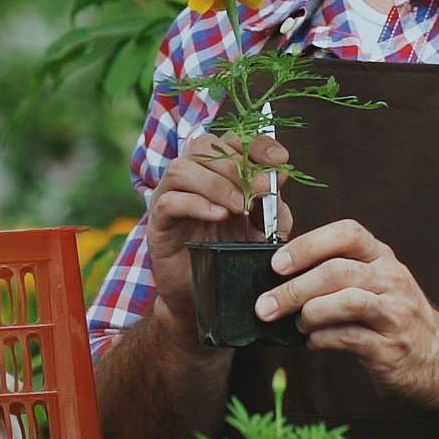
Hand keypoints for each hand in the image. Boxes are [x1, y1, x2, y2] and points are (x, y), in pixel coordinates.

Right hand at [143, 134, 284, 324]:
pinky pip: (169, 201)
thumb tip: (278, 179)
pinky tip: (218, 216)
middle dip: (237, 166)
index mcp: (217, 173)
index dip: (257, 144)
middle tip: (261, 189)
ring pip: (182, 169)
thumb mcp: (263, 232)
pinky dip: (196, 204)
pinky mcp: (158, 223)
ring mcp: (170, 197)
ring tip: (237, 207)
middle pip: (204, 147)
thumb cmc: (232, 257)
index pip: (232, 141)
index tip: (280, 159)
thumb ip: (273, 207)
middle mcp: (191, 178)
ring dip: (215, 183)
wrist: (205, 297)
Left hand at [258, 219, 438, 416]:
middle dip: (293, 289)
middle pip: (337, 272)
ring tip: (298, 323)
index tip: (277, 263)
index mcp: (383, 259)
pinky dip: (321, 340)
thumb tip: (282, 275)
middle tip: (264, 305)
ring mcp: (395, 314)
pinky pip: (348, 338)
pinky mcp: (391, 348)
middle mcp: (392, 281)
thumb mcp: (377, 284)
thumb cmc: (396, 319)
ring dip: (308, 314)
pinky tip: (314, 342)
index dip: (308, 245)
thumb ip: (339, 273)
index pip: (348, 234)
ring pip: (344, 302)